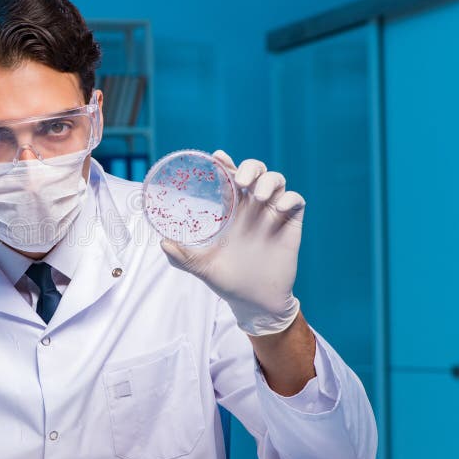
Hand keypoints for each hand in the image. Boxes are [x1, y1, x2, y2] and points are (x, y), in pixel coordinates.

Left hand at [161, 150, 304, 335]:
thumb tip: (162, 243)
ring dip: (269, 181)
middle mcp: (252, 208)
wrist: (254, 302)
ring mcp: (273, 215)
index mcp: (231, 211)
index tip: (217, 157)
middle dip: (250, 167)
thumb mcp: (201, 266)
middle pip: (256, 171)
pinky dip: (290, 198)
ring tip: (258, 196)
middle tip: (240, 179)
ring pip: (276, 180)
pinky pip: (297, 201)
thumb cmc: (228, 281)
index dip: (225, 163)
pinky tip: (279, 209)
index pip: (229, 176)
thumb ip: (182, 256)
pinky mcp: (290, 225)